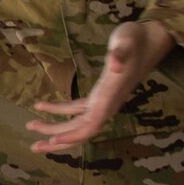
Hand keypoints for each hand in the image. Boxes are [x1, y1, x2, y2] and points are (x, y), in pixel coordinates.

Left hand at [27, 20, 173, 153]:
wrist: (151, 39)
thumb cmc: (137, 38)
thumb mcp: (127, 40)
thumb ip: (120, 53)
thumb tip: (115, 64)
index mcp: (110, 96)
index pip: (91, 125)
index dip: (73, 136)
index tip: (53, 141)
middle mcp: (107, 104)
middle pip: (81, 130)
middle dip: (58, 140)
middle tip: (33, 146)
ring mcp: (104, 100)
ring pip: (78, 123)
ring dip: (56, 129)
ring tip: (32, 127)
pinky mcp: (101, 94)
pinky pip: (78, 109)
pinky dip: (60, 110)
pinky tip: (42, 106)